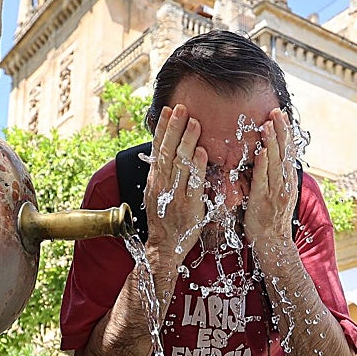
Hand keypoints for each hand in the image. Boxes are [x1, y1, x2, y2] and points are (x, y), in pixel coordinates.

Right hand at [144, 104, 207, 265]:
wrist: (164, 247)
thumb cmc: (165, 219)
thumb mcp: (158, 193)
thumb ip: (165, 174)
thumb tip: (169, 151)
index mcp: (155, 180)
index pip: (158, 149)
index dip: (162, 129)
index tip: (167, 110)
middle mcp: (162, 185)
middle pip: (167, 152)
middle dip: (174, 129)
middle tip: (182, 108)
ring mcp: (175, 196)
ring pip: (180, 165)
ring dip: (187, 142)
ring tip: (195, 123)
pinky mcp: (189, 206)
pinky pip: (193, 183)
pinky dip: (197, 167)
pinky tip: (201, 152)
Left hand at [241, 108, 298, 255]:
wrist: (272, 244)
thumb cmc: (270, 219)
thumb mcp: (277, 194)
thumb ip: (275, 177)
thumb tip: (270, 158)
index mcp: (288, 181)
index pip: (288, 151)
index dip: (285, 133)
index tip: (281, 116)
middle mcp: (285, 184)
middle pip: (284, 153)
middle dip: (281, 131)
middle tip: (276, 111)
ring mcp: (275, 192)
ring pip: (276, 163)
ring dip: (272, 142)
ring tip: (268, 124)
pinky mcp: (262, 201)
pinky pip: (263, 180)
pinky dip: (264, 164)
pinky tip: (262, 151)